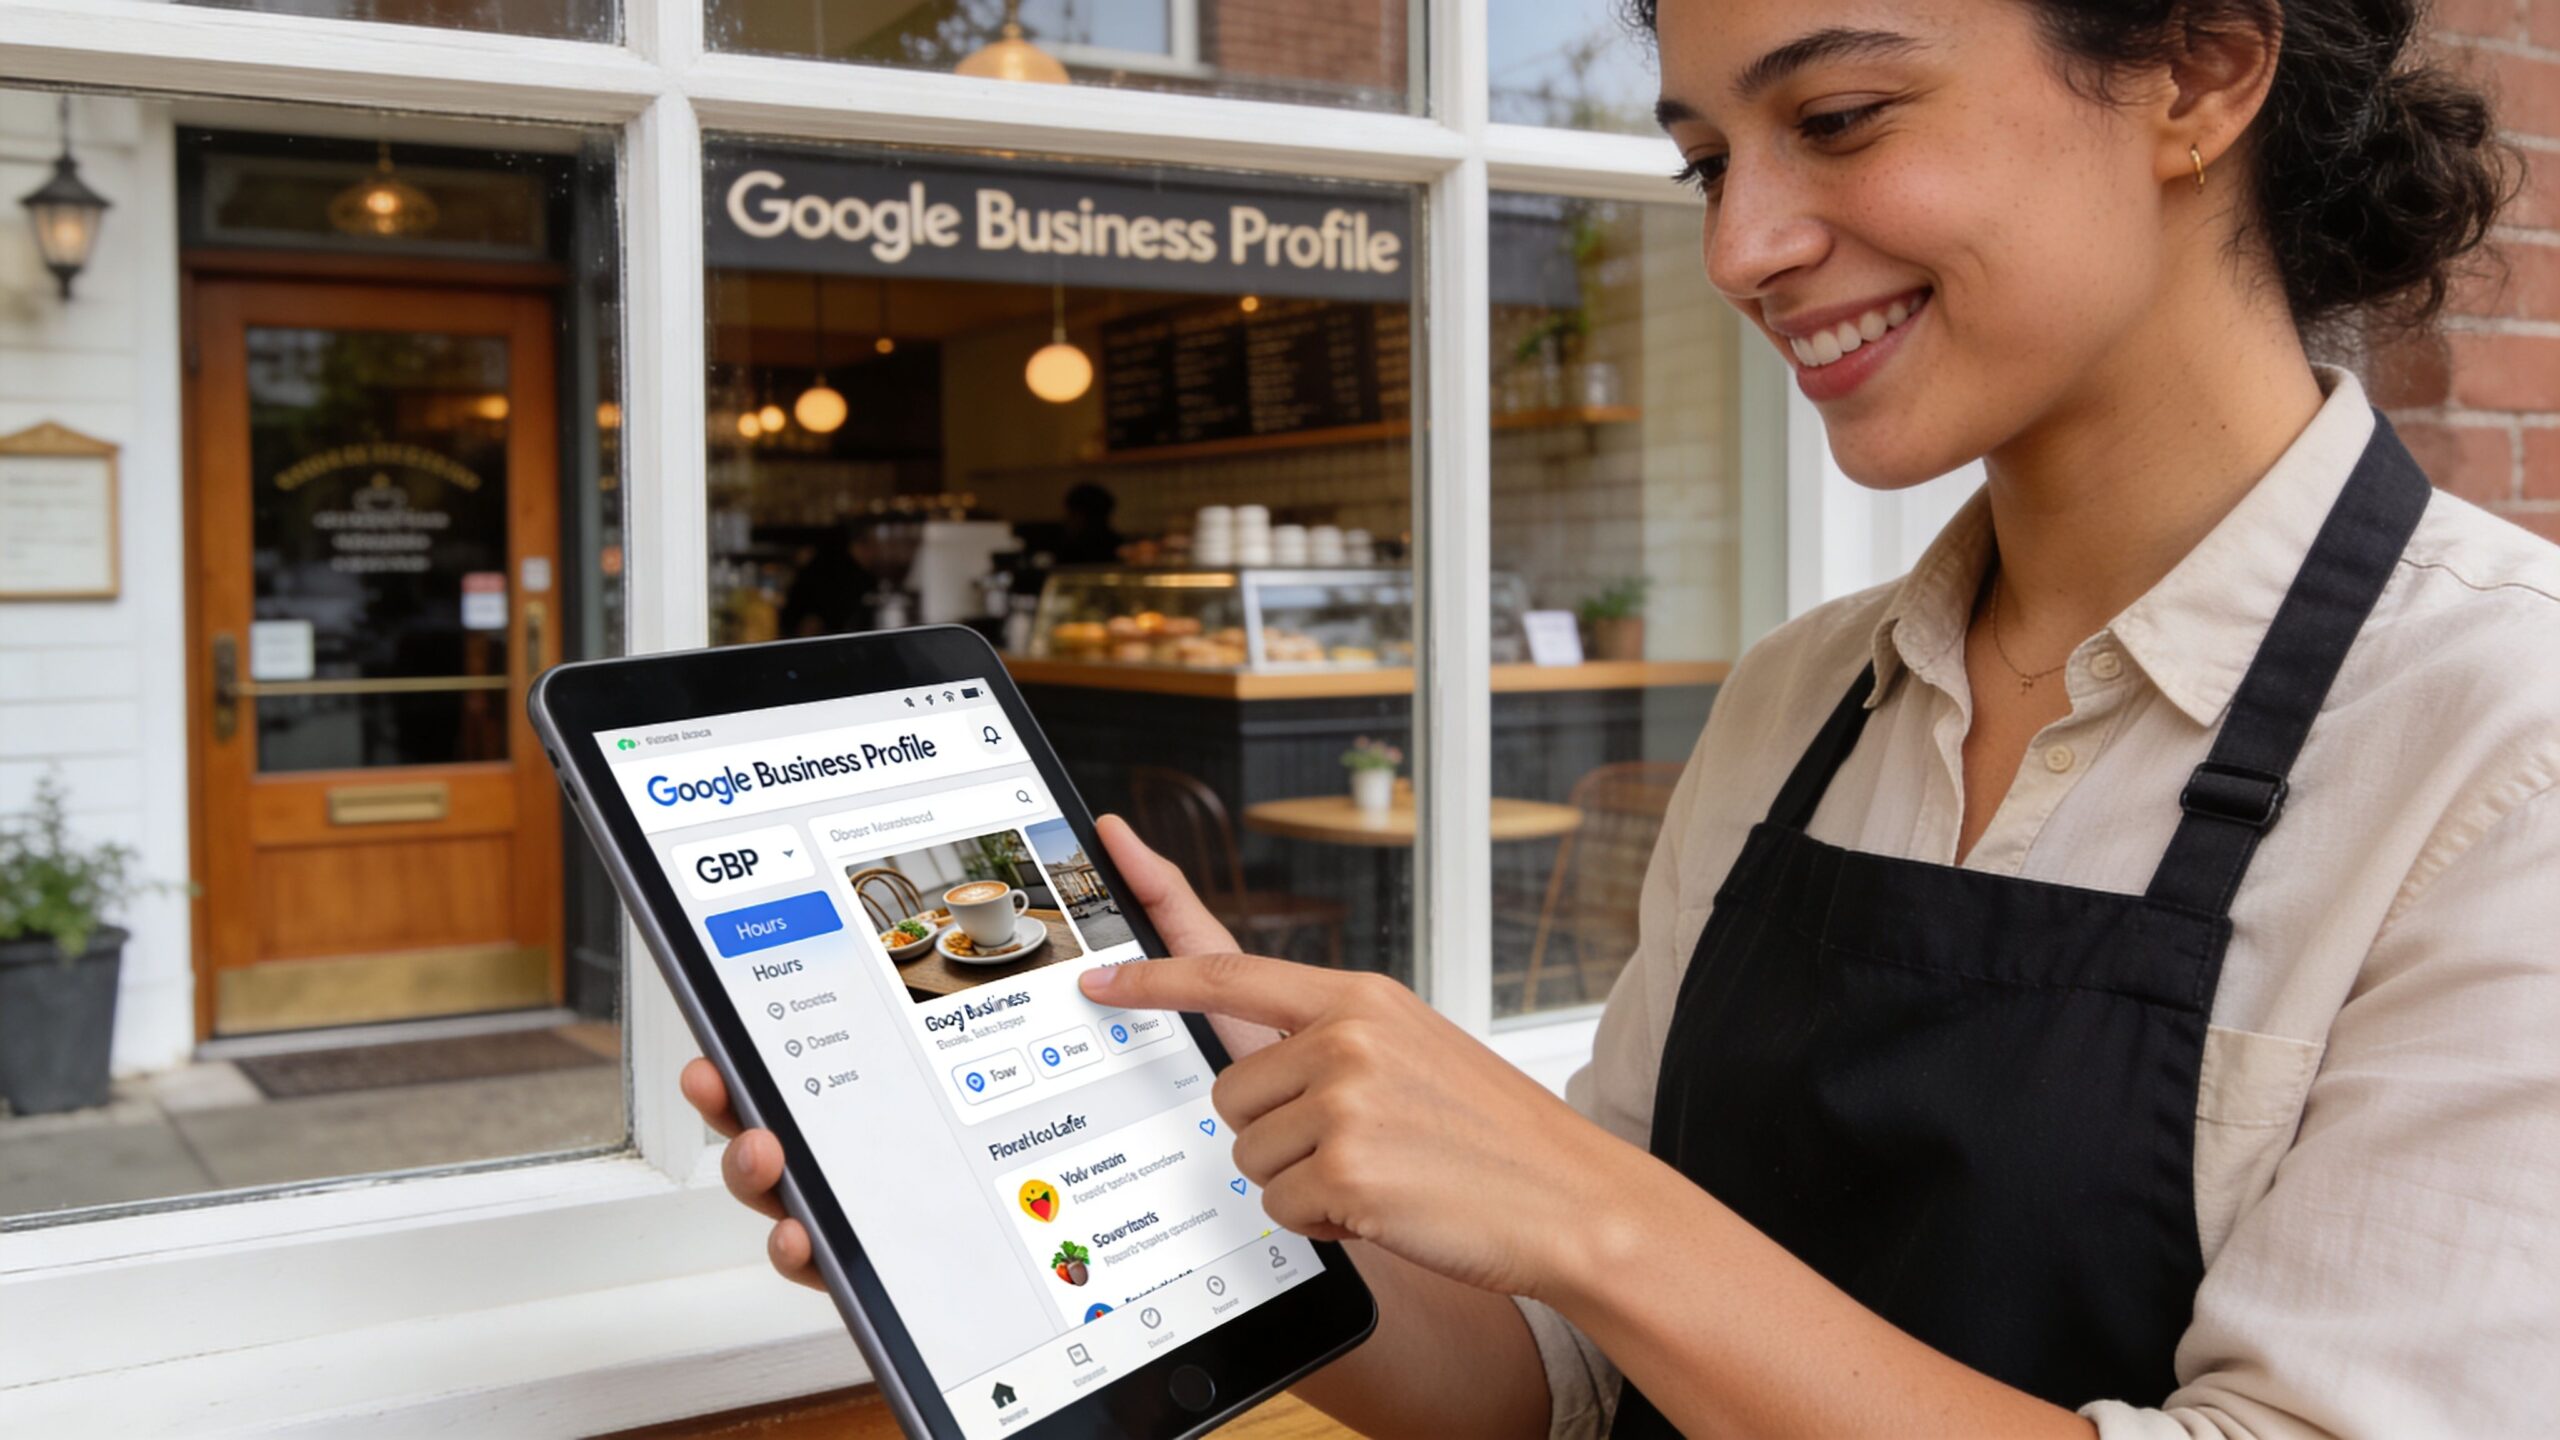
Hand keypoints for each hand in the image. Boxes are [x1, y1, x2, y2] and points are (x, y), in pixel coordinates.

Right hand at [677, 813, 1280, 1288]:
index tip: (741, 1008)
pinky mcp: (960, 1271)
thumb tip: (1107, 830)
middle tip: (723, 1076)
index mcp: (979, 1066)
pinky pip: (866, 1270)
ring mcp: (943, 1205)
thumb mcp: (1199, 995)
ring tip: (763, 1150)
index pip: (868, 1041)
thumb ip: (1157, 913)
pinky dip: (818, 1253)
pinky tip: (808, 1235)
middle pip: (815, 1114)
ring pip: (819, 1191)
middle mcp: (944, 1136)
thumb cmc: (1228, 1103)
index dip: (795, 1024)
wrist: (1287, 1209)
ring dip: (763, 1172)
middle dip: (744, 1094)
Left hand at [1075, 954, 1640, 1301]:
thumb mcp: (1415, 1051)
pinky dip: (1323, 1220)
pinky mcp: (1346, 1168)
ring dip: (1300, 1180)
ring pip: (1247, 1153)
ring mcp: (1345, 1100)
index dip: (1152, 973)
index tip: (1099, 975)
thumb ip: (1333, 1040)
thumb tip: (1250, 1063)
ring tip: (1382, 1172)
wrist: (1574, 1199)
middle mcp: (1347, 1037)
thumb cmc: (1496, 1136)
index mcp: (1361, 998)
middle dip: (1273, 1132)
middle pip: (1229, 1092)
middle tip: (1356, 1145)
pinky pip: (1279, 1206)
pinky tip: (1386, 1205)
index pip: (1228, 972)